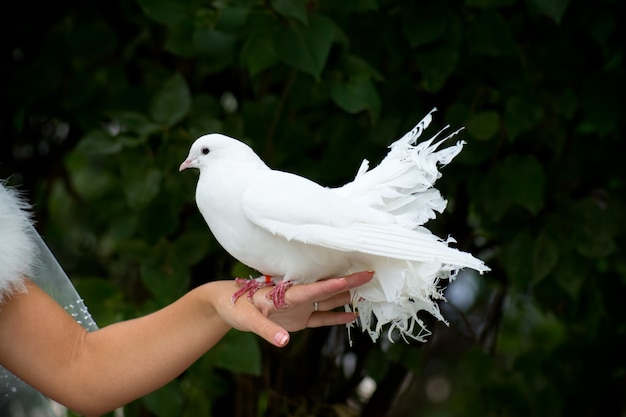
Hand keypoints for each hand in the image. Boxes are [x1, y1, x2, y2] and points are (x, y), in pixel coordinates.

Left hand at [211, 271, 372, 346]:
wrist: (226, 305)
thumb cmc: (235, 305)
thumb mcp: (248, 318)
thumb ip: (267, 330)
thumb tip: (284, 343)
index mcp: (287, 293)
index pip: (314, 288)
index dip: (332, 284)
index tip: (351, 277)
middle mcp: (298, 297)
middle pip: (328, 290)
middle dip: (349, 282)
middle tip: (371, 273)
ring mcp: (300, 307)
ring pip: (328, 301)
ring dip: (346, 297)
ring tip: (369, 291)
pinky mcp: (298, 318)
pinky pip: (321, 318)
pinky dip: (336, 318)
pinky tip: (352, 316)